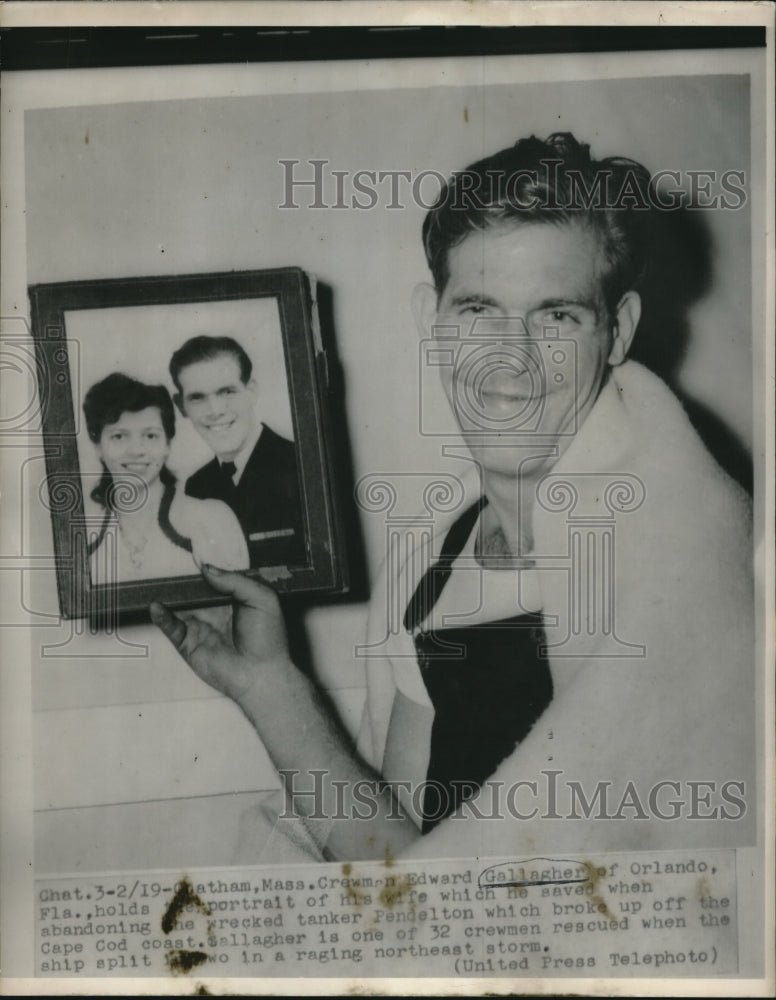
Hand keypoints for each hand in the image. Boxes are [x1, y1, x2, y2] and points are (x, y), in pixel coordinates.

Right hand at [150, 565, 289, 702]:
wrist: (261, 674)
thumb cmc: (268, 639)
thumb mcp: (261, 599)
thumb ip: (235, 581)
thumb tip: (208, 569)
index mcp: (233, 598)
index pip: (214, 578)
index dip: (204, 567)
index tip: (193, 554)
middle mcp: (214, 611)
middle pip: (192, 590)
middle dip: (181, 579)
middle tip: (169, 563)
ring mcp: (200, 626)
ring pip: (178, 606)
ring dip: (168, 595)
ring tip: (158, 583)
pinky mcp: (189, 643)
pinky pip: (171, 627)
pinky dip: (161, 616)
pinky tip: (157, 607)